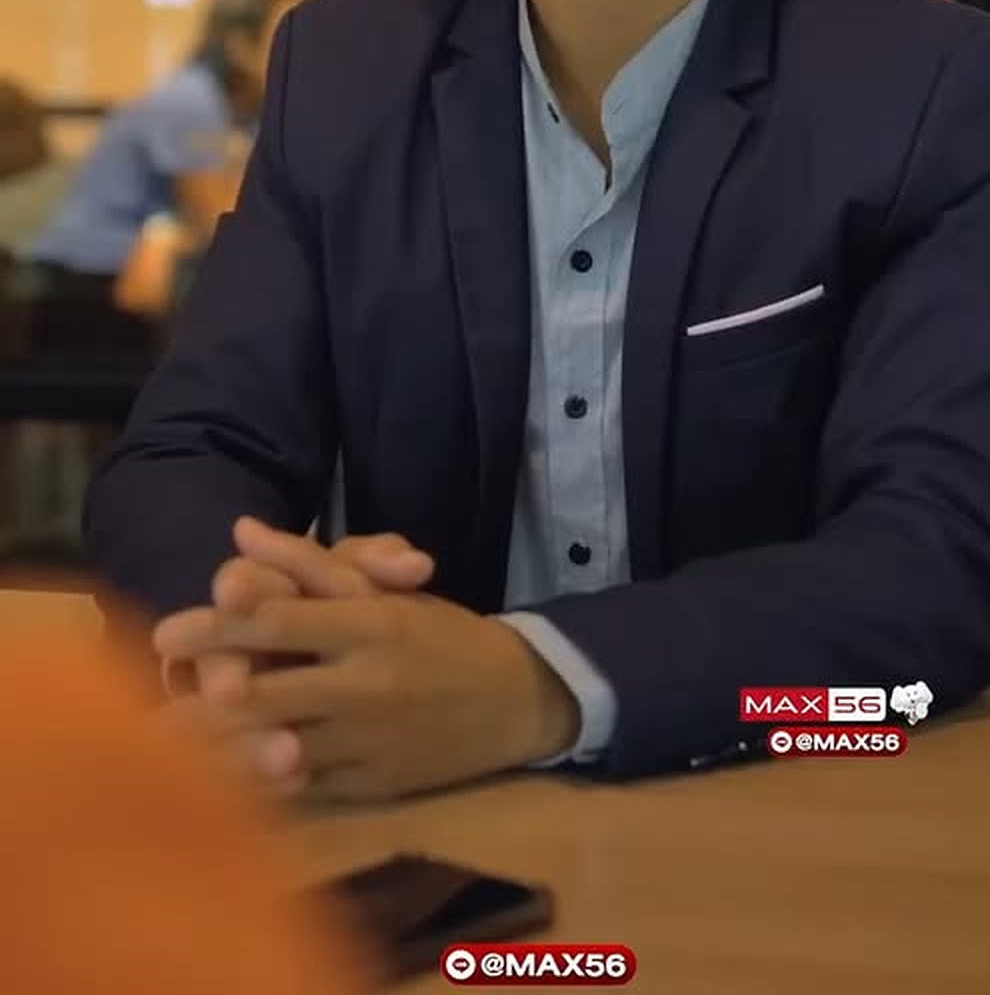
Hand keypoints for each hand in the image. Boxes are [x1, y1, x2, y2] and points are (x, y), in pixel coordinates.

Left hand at [161, 519, 434, 792]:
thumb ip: (311, 561)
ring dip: (222, 751)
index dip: (222, 627)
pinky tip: (221, 785)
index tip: (166, 631)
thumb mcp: (386, 588)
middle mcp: (366, 683)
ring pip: (282, 748)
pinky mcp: (375, 786)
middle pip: (271, 690)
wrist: (516, 700)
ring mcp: (370, 740)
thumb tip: (241, 528)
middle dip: (205, 699)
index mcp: (370, 624)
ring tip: (167, 753)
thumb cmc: (440, 633)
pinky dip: (265, 784)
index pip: (284, 622)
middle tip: (147, 705)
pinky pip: (310, 787)